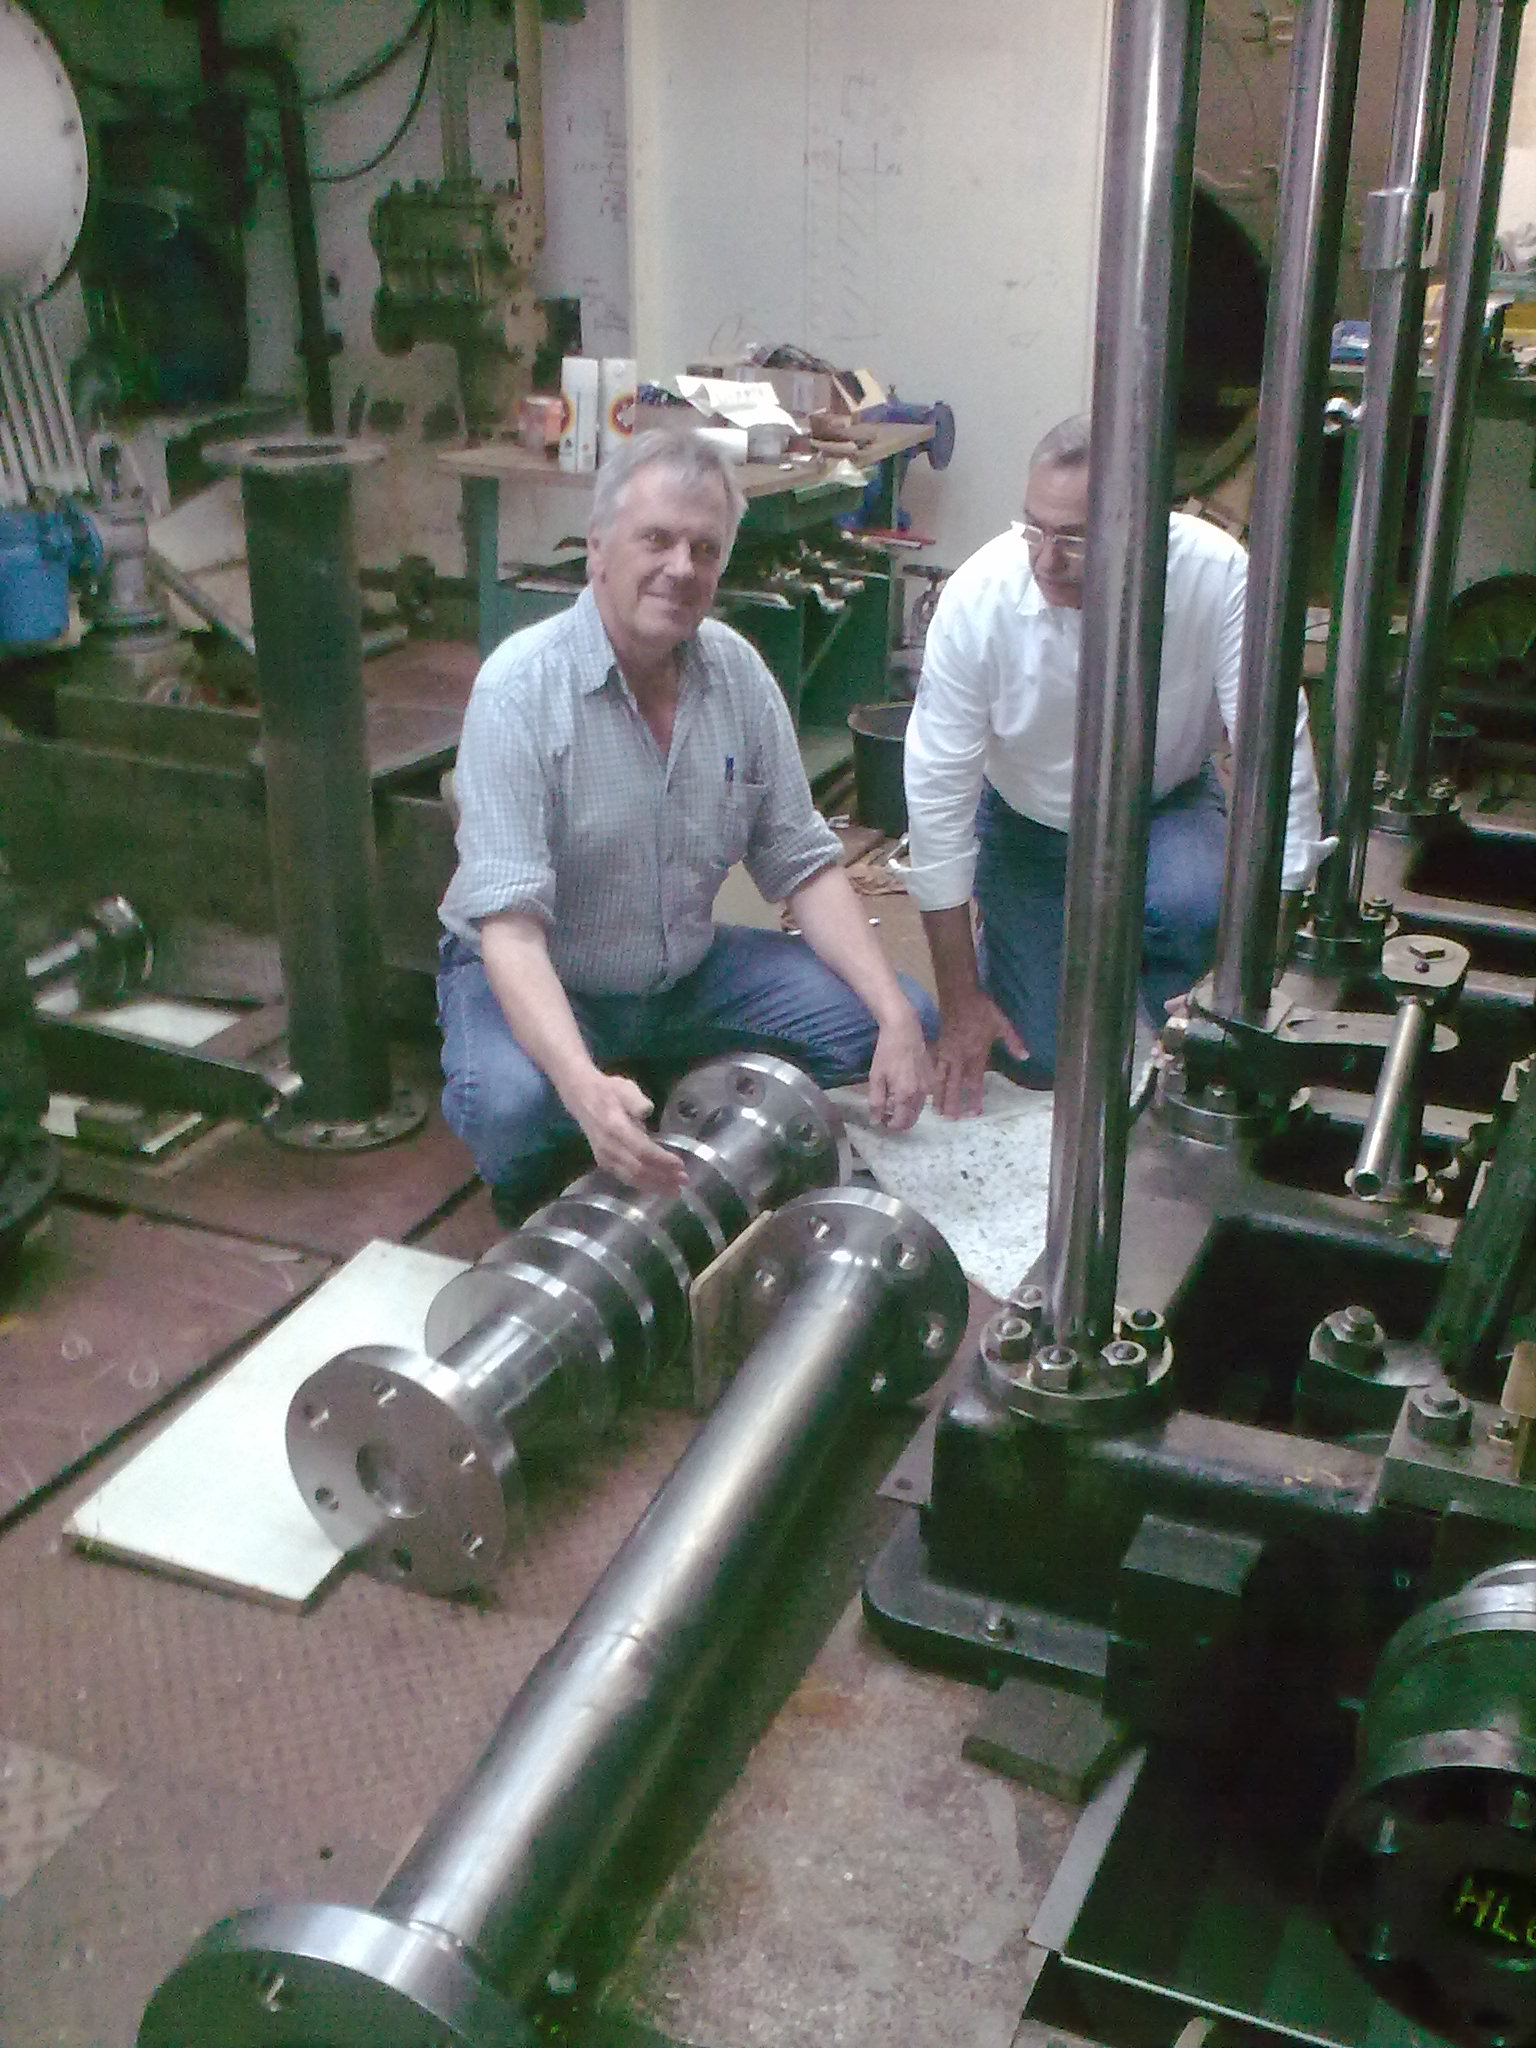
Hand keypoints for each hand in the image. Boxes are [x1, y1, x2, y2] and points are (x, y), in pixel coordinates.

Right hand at [561, 1070, 687, 1196]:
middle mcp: (609, 1147)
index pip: (641, 1150)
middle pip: (638, 1169)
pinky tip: (657, 1187)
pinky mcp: (604, 1162)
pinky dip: (642, 1185)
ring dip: (655, 1186)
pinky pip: (625, 1178)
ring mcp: (605, 1157)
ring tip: (675, 1190)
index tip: (680, 1165)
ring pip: (631, 1178)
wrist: (581, 1097)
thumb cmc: (609, 1091)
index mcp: (615, 1127)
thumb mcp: (625, 1088)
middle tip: (684, 1181)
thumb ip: (636, 1100)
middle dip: (663, 1178)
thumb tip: (647, 1110)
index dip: (661, 1160)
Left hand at [866, 1008, 932, 1131]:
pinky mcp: (931, 1079)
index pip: (900, 1123)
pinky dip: (913, 1101)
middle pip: (912, 1120)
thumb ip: (876, 1102)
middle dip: (899, 1121)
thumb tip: (875, 1122)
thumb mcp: (876, 1077)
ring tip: (892, 1101)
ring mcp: (928, 1087)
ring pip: (918, 1110)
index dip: (889, 1125)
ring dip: (906, 1112)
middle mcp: (921, 1094)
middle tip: (886, 1114)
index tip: (880, 1120)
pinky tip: (902, 1090)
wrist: (904, 1031)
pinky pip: (923, 1098)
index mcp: (906, 1095)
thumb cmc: (887, 1053)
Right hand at [931, 992, 1026, 1119]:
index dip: (974, 1099)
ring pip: (941, 1078)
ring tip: (936, 1111)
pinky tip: (928, 1088)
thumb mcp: (1002, 1024)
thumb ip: (1013, 1042)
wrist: (959, 993)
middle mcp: (960, 1057)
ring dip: (939, 1095)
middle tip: (951, 1120)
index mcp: (976, 1054)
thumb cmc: (982, 1009)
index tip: (974, 1113)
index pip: (975, 1082)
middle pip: (955, 1084)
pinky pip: (934, 1067)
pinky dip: (931, 1080)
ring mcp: (947, 1052)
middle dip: (953, 1103)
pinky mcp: (939, 1046)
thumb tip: (1025, 1057)